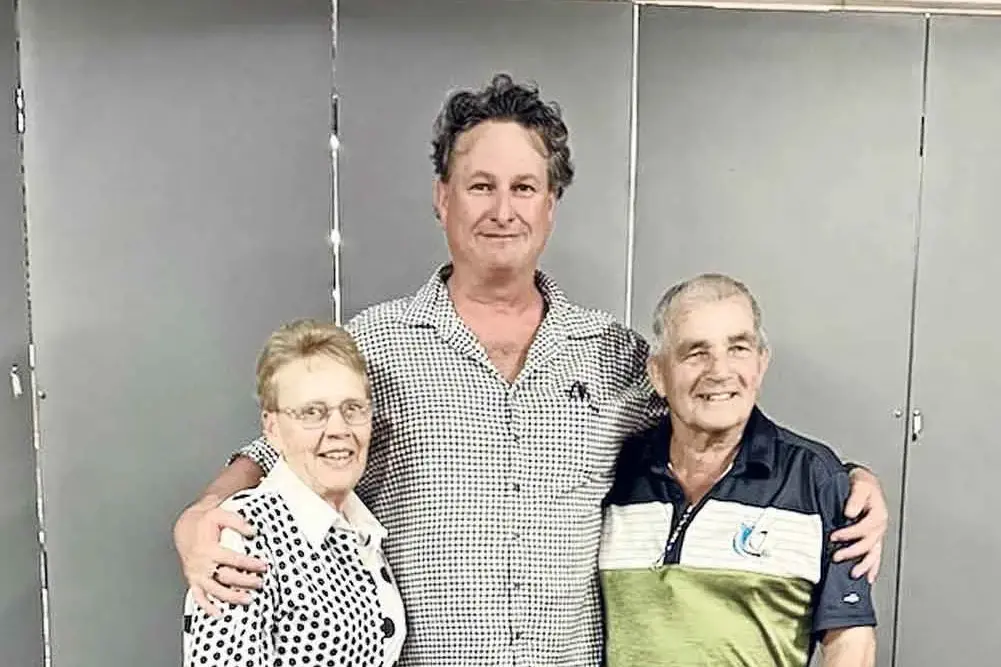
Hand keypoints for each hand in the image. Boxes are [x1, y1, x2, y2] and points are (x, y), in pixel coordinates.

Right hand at [174, 503, 267, 615]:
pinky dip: (207, 607)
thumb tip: (253, 531)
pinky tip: (218, 613)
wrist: (185, 527)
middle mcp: (202, 564)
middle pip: (226, 577)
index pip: (233, 559)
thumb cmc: (204, 522)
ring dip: (231, 597)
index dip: (250, 563)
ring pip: (214, 590)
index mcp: (209, 549)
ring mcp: (197, 575)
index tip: (263, 566)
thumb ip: (237, 522)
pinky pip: (198, 597)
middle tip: (260, 583)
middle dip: (245, 582)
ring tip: (248, 600)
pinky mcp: (193, 580)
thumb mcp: (220, 514)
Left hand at [829, 467, 887, 583]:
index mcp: (878, 513)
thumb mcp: (860, 484)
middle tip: (836, 556)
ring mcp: (878, 533)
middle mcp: (880, 525)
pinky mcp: (874, 537)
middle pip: (868, 543)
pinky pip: (876, 555)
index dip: (849, 534)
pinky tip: (869, 577)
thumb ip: (855, 498)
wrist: (865, 481)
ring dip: (864, 564)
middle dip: (852, 552)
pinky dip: (873, 567)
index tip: (834, 536)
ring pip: (874, 553)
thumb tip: (850, 512)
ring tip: (853, 573)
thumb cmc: (862, 482)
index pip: (864, 528)